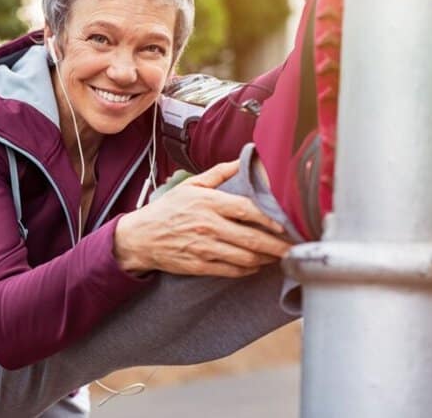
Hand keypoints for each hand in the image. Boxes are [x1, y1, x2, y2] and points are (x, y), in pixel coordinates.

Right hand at [113, 160, 292, 277]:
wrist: (139, 238)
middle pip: (252, 238)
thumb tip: (243, 160)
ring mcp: (203, 248)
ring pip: (246, 257)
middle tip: (293, 248)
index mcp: (207, 203)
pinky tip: (255, 265)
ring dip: (266, 259)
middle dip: (277, 245)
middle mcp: (207, 226)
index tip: (285, 225)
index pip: (247, 210)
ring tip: (277, 256)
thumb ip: (219, 174)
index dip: (270, 219)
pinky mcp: (199, 265)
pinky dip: (248, 269)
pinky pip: (232, 270)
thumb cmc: (166, 210)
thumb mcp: (190, 186)